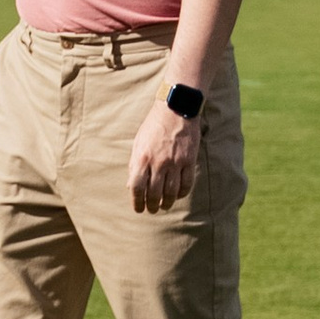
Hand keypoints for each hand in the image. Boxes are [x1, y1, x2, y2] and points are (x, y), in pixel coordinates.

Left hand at [128, 99, 201, 214]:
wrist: (176, 109)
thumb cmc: (154, 126)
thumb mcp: (138, 143)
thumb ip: (134, 164)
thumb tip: (130, 186)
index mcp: (142, 158)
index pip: (136, 187)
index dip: (136, 202)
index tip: (138, 209)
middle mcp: (158, 162)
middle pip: (154, 194)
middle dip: (152, 206)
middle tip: (152, 210)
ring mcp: (175, 162)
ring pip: (171, 192)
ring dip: (167, 203)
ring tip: (165, 205)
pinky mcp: (189, 160)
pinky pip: (186, 184)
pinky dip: (182, 193)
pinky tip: (178, 195)